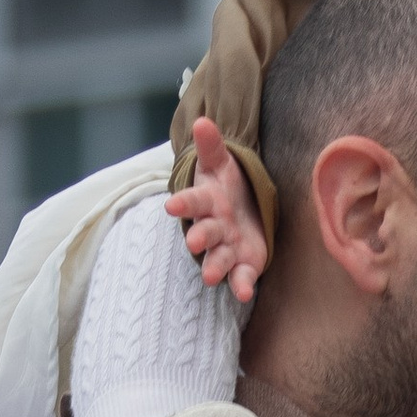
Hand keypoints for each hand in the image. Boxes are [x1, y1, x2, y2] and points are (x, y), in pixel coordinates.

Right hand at [164, 117, 270, 304]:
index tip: (171, 206)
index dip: (183, 204)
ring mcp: (227, 247)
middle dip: (199, 238)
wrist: (243, 208)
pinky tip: (245, 294)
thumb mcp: (221, 164)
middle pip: (204, 233)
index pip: (192, 202)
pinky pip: (242, 276)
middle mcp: (213, 227)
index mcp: (206, 202)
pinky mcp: (243, 263)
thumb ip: (212, 147)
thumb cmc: (227, 186)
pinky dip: (242, 285)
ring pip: (218, 259)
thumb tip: (203, 121)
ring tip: (211, 278)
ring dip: (214, 267)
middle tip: (194, 243)